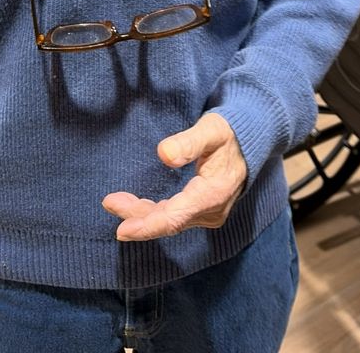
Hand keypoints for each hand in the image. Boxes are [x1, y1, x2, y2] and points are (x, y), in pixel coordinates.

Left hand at [102, 112, 246, 241]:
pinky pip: (174, 217)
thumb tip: (163, 154)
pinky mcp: (202, 211)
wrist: (250, 143)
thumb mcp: (212, 130)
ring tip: (114, 202)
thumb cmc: (229, 133)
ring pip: (169, 221)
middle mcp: (211, 211)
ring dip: (142, 215)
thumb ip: (189, 142)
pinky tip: (135, 207)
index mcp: (214, 193)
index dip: (147, 225)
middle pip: (168, 222)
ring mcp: (207, 214)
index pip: (175, 217)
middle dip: (137, 217)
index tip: (122, 229)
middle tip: (109, 202)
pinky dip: (153, 213)